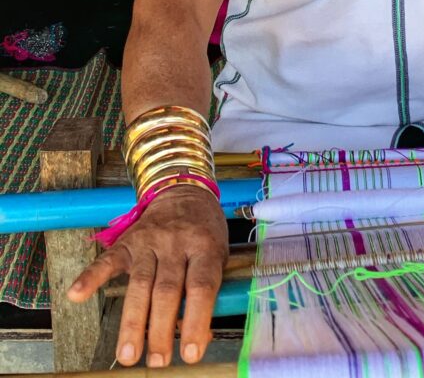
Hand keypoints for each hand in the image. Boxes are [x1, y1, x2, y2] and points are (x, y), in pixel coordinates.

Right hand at [67, 186, 228, 366]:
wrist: (184, 190)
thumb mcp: (219, 255)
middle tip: (157, 362)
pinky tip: (76, 295)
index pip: (200, 286)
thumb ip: (211, 292)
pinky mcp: (127, 241)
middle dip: (161, 329)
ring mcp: (149, 241)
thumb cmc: (205, 231)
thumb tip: (201, 339)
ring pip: (140, 284)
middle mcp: (175, 243)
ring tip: (128, 355)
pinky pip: (108, 260)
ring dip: (133, 322)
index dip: (195, 320)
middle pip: (166, 289)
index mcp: (204, 246)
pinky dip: (90, 277)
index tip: (191, 353)